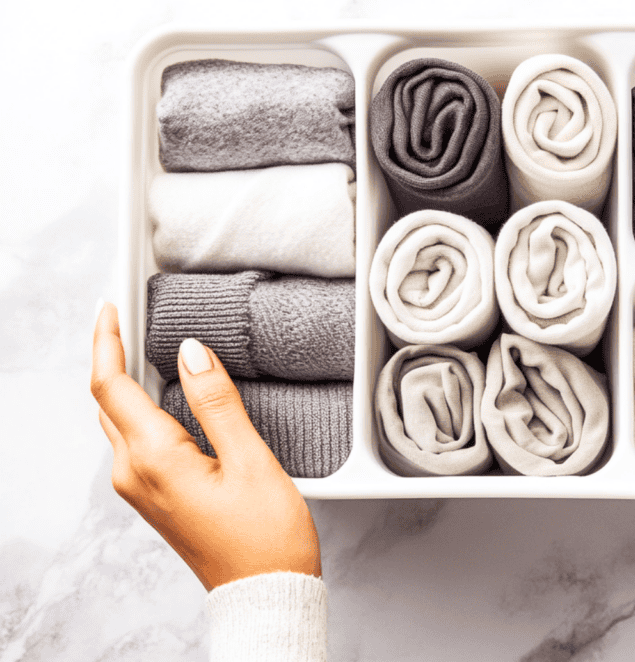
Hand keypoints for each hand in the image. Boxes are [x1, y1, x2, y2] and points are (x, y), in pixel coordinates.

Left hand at [90, 301, 320, 589]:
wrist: (264, 591)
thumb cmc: (265, 536)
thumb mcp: (250, 460)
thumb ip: (216, 402)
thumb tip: (191, 351)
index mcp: (154, 460)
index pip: (111, 386)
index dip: (106, 341)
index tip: (111, 307)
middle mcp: (135, 474)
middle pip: (106, 401)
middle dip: (109, 354)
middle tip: (124, 315)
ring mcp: (140, 488)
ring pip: (117, 420)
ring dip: (121, 380)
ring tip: (139, 344)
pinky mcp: (155, 496)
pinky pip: (133, 440)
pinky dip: (137, 407)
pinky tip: (160, 393)